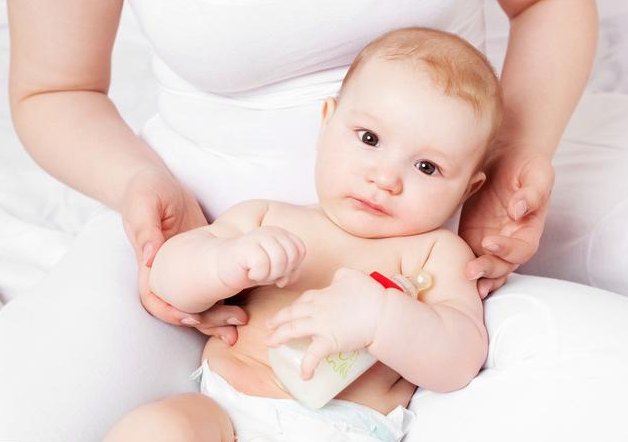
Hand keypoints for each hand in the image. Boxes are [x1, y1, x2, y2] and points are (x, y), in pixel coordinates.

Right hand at [121, 168, 246, 342]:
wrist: (158, 179)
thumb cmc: (145, 190)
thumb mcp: (143, 204)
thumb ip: (145, 230)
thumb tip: (150, 258)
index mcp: (149, 265)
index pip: (155, 300)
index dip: (172, 313)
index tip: (192, 320)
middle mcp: (170, 272)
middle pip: (184, 308)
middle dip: (207, 322)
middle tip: (232, 328)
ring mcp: (189, 267)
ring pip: (203, 300)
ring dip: (221, 314)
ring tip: (242, 322)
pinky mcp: (206, 257)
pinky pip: (218, 281)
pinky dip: (231, 293)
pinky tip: (250, 298)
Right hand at [218, 226, 305, 289]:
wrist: (222, 267)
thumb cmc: (251, 269)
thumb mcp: (276, 271)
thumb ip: (290, 272)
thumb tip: (287, 278)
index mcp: (280, 233)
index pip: (299, 250)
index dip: (291, 266)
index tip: (275, 271)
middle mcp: (271, 231)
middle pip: (292, 256)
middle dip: (280, 271)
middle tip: (265, 273)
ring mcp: (258, 236)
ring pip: (280, 260)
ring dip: (269, 275)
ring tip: (257, 272)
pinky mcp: (246, 245)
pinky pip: (263, 265)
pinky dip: (258, 275)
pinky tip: (248, 272)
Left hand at [265, 268, 385, 379]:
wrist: (381, 313)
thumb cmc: (370, 294)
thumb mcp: (351, 275)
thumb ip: (340, 276)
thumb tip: (336, 280)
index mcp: (323, 294)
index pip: (303, 299)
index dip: (294, 306)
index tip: (289, 311)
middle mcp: (317, 309)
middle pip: (292, 313)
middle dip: (277, 320)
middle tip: (268, 326)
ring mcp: (320, 325)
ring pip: (293, 330)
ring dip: (279, 337)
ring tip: (270, 343)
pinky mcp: (328, 341)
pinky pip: (313, 355)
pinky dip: (307, 366)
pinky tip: (304, 375)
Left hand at [459, 151, 553, 297]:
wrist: (504, 155)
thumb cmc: (525, 165)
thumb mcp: (537, 172)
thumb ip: (533, 192)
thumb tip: (519, 210)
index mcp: (529, 228)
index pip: (522, 249)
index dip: (508, 250)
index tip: (489, 242)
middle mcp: (510, 239)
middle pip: (503, 265)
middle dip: (488, 269)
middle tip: (471, 271)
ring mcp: (490, 240)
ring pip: (486, 267)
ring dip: (477, 276)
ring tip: (463, 279)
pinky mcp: (471, 236)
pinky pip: (467, 255)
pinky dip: (460, 266)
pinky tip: (450, 272)